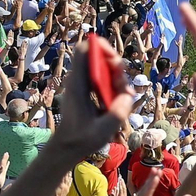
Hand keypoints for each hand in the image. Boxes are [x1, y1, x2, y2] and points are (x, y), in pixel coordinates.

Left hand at [53, 39, 131, 160]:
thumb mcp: (103, 130)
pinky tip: (119, 102)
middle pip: (99, 57)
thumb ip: (118, 112)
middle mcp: (79, 79)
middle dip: (116, 66)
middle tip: (123, 86)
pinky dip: (114, 86)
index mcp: (78, 84)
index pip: (85, 49)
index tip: (116, 62)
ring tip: (123, 98)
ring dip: (118, 78)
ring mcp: (82, 84)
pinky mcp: (87, 91)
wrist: (66, 148)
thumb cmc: (81, 140)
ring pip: (104, 68)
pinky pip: (104, 79)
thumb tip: (128, 94)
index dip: (101, 47)